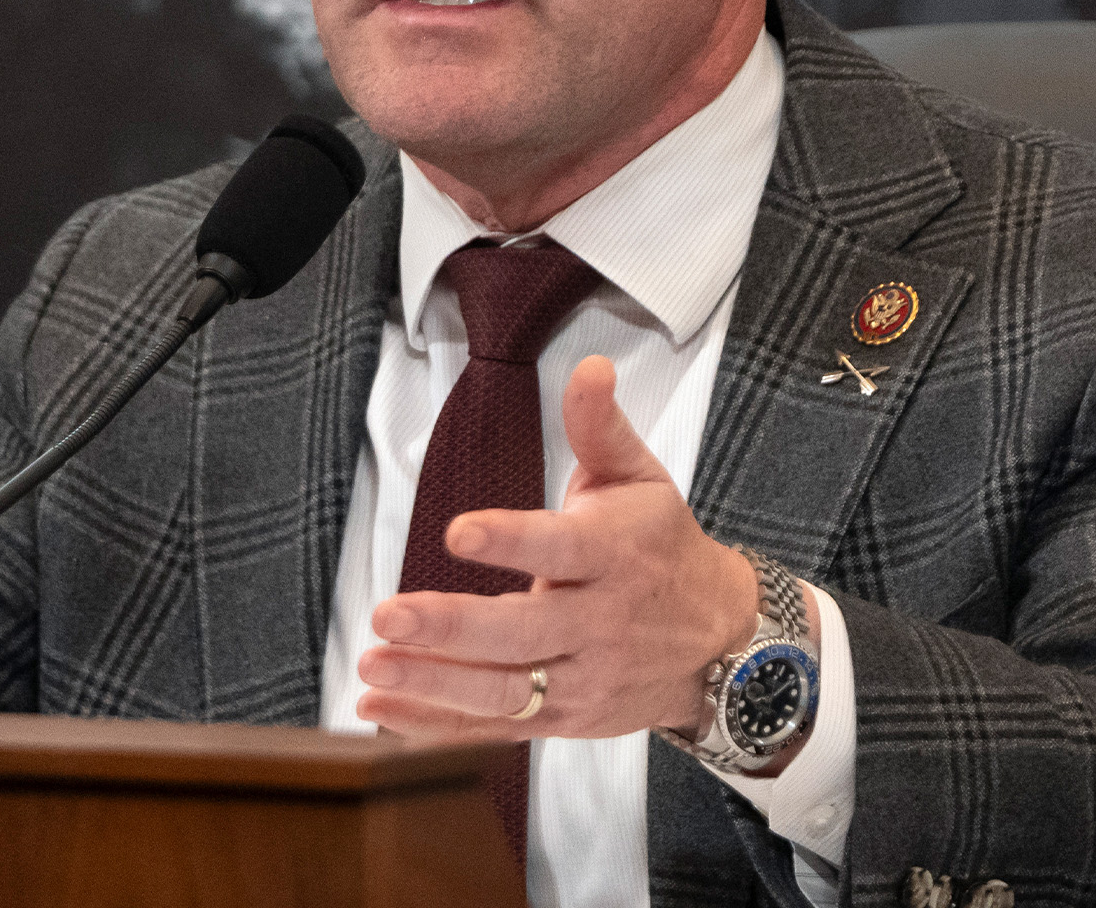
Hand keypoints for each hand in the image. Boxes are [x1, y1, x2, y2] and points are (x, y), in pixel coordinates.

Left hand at [356, 354, 780, 748]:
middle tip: (389, 616)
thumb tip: (589, 367)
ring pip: (504, 690)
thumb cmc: (664, 550)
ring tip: (372, 666)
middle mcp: (597, 624)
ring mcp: (581, 679)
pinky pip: (495, 728)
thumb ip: (600, 427)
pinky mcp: (565, 720)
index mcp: (612, 556)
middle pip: (521, 633)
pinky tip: (379, 710)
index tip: (458, 531)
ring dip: (433, 685)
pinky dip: (436, 728)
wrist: (723, 641)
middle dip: (452, 628)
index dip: (510, 542)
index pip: (558, 549)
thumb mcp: (642, 480)